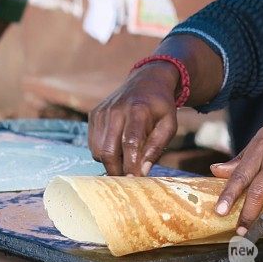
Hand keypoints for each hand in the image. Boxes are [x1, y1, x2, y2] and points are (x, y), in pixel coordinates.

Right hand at [87, 35, 223, 175]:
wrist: (146, 81)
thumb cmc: (160, 108)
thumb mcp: (168, 125)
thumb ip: (156, 148)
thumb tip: (141, 172)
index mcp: (138, 110)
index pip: (130, 143)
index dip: (130, 165)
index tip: (134, 180)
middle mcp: (116, 110)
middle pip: (108, 151)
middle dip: (116, 171)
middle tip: (128, 179)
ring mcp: (102, 112)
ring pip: (98, 151)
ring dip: (110, 161)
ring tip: (126, 157)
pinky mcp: (94, 115)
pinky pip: (93, 144)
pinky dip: (104, 152)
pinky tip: (117, 145)